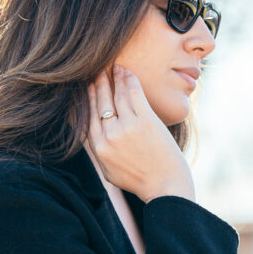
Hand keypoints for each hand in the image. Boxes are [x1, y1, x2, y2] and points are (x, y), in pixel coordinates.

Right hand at [86, 65, 194, 202]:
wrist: (165, 186)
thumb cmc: (140, 180)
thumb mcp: (110, 171)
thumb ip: (101, 152)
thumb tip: (95, 135)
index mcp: (99, 148)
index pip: (89, 116)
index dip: (88, 98)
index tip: (87, 87)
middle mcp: (110, 135)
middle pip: (100, 102)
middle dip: (98, 83)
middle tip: (96, 70)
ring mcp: (127, 127)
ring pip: (117, 95)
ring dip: (113, 78)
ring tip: (112, 67)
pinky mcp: (146, 121)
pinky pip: (134, 93)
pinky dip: (129, 80)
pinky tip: (126, 71)